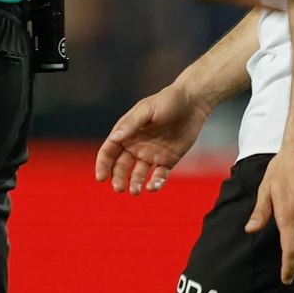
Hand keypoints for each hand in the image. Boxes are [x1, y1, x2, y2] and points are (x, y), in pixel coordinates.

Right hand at [95, 85, 209, 194]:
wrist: (192, 102)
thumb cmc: (166, 101)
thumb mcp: (146, 110)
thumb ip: (130, 124)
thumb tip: (113, 138)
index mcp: (126, 133)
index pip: (109, 151)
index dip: (103, 165)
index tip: (101, 178)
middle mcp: (136, 146)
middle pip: (121, 166)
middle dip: (118, 178)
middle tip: (119, 188)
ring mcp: (151, 155)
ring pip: (138, 174)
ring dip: (134, 183)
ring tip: (135, 191)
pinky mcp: (168, 161)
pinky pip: (159, 176)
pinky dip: (155, 183)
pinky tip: (152, 187)